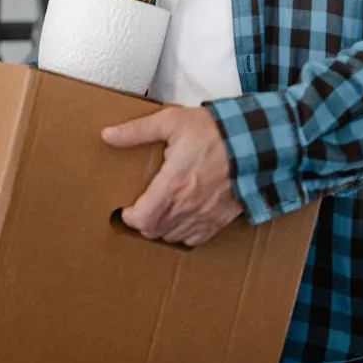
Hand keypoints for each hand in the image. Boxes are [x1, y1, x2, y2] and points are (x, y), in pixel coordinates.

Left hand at [102, 107, 242, 246]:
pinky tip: (181, 218)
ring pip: (172, 237)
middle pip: (154, 231)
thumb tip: (108, 135)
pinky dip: (183, 234)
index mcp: (172, 185)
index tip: (127, 207)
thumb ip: (136, 131)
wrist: (254, 142)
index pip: (141, 219)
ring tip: (158, 213)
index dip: (129, 216)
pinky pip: (195, 239)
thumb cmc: (213, 131)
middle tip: (140, 208)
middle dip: (142, 222)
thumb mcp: (171, 122)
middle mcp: (187, 206)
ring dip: (161, 229)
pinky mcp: (219, 219)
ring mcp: (205, 216)